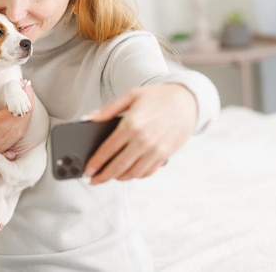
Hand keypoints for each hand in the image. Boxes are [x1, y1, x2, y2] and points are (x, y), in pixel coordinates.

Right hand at [0, 78, 33, 177]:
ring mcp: (16, 132)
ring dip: (27, 100)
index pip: (16, 105)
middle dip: (26, 94)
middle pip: (26, 108)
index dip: (20, 92)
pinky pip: (27, 118)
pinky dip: (26, 108)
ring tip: (25, 87)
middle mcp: (10, 128)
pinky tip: (23, 99)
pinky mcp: (19, 133)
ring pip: (28, 113)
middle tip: (24, 82)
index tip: (20, 82)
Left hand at [83, 83, 197, 184]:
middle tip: (94, 180)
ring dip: (119, 177)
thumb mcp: (130, 96)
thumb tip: (88, 118)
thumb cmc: (158, 96)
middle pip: (119, 166)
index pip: (108, 149)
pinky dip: (136, 175)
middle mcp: (144, 140)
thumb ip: (107, 109)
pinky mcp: (166, 155)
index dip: (95, 163)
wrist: (188, 100)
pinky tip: (128, 172)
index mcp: (132, 124)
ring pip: (133, 173)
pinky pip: (148, 172)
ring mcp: (156, 150)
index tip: (87, 170)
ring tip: (109, 176)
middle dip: (103, 176)